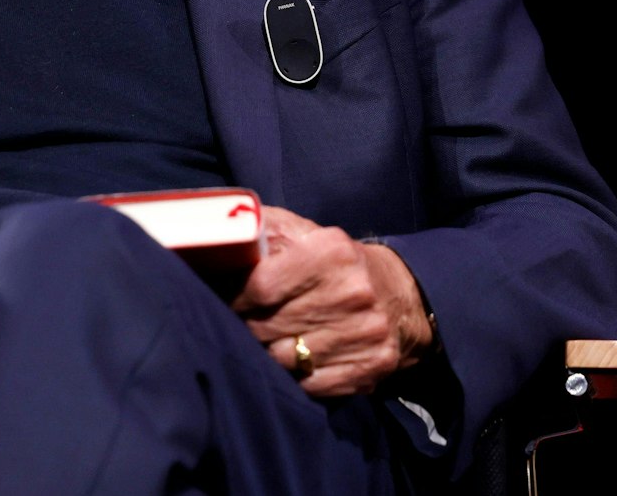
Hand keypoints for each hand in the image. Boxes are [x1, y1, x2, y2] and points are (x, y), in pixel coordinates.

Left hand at [230, 206, 434, 396]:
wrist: (400, 297)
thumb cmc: (335, 263)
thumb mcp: (305, 233)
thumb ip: (262, 230)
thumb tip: (216, 240)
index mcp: (332, 252)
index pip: (262, 286)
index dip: (234, 298)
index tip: (222, 300)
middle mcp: (353, 292)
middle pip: (269, 327)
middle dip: (246, 327)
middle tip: (238, 323)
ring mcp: (364, 334)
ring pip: (285, 361)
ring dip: (266, 354)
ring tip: (264, 341)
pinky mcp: (370, 367)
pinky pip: (309, 386)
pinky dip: (293, 378)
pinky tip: (292, 361)